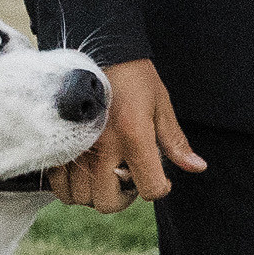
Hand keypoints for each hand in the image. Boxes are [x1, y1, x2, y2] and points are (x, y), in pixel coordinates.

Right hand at [47, 58, 204, 212]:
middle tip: (126, 179)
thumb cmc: (133, 77)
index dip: (158, 187)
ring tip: (104, 174)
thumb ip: (174, 142)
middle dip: (122, 197)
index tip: (157, 176)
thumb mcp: (160, 105)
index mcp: (134, 138)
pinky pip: (58, 185)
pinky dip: (70, 186)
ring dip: (94, 192)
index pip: (151, 189)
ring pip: (81, 197)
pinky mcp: (56, 146)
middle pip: (108, 202)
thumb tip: (196, 167)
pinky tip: (82, 171)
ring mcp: (75, 150)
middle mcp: (102, 148)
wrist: (96, 52)